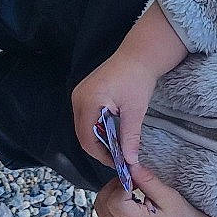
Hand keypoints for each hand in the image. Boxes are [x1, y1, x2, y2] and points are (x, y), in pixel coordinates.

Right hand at [71, 3, 188, 169]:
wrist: (139, 55)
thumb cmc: (138, 79)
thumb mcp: (135, 110)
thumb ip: (130, 137)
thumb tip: (130, 160)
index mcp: (88, 101)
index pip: (86, 138)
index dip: (100, 154)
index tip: (116, 162)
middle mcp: (78, 98)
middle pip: (82, 134)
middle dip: (98, 148)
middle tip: (117, 156)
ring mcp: (79, 94)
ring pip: (83, 127)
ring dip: (97, 138)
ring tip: (116, 145)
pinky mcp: (84, 92)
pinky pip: (86, 117)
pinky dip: (96, 127)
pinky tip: (111, 130)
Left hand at [92, 160, 216, 216]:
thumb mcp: (169, 197)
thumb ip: (148, 181)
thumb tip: (132, 166)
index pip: (116, 202)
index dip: (122, 184)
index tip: (135, 178)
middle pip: (103, 202)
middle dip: (115, 185)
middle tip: (133, 180)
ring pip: (100, 205)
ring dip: (111, 191)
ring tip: (131, 188)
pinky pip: (103, 210)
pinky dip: (110, 198)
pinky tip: (127, 195)